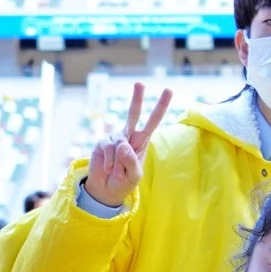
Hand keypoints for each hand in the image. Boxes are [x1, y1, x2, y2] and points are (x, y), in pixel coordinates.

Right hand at [85, 82, 171, 209]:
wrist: (107, 188)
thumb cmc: (125, 181)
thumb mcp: (134, 175)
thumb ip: (131, 161)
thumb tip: (123, 145)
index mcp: (142, 141)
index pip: (153, 121)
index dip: (161, 106)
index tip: (168, 90)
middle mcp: (129, 135)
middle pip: (133, 114)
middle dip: (137, 98)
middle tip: (139, 83)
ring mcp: (114, 138)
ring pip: (119, 144)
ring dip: (118, 163)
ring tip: (117, 171)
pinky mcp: (101, 143)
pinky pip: (108, 150)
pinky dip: (109, 163)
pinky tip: (108, 168)